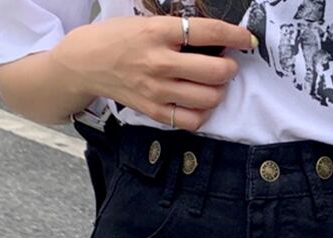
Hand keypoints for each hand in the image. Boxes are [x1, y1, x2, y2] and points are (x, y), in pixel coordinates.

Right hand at [49, 14, 256, 130]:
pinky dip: (202, 113)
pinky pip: (191, 120)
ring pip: (208, 98)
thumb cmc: (120, 39)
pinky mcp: (153, 111)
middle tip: (226, 64)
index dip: (235, 36)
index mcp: (159, 32)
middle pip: (215, 71)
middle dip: (229, 68)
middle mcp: (159, 62)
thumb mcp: (147, 22)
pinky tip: (199, 103)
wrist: (85, 62)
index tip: (247, 39)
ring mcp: (156, 90)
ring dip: (218, 91)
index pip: (209, 32)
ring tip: (212, 84)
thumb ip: (179, 31)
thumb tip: (216, 40)